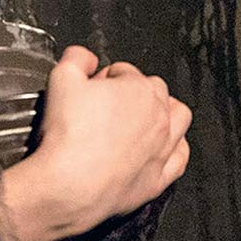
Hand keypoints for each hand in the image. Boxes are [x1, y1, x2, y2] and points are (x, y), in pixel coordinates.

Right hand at [0, 45, 191, 240]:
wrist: (70, 184)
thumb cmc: (68, 135)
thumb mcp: (61, 79)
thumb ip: (76, 58)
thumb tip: (85, 57)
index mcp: (138, 88)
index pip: (125, 71)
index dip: (104, 78)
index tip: (90, 88)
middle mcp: (158, 116)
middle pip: (154, 91)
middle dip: (133, 92)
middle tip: (106, 103)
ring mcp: (162, 148)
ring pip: (178, 120)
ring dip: (163, 114)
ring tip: (140, 118)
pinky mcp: (159, 177)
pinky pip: (179, 158)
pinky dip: (172, 149)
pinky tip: (156, 149)